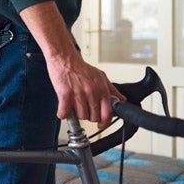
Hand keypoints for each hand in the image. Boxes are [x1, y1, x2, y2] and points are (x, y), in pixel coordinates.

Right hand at [19, 2, 124, 128]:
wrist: (65, 59)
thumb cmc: (80, 67)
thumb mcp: (101, 76)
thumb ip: (112, 90)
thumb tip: (120, 100)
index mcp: (102, 90)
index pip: (107, 113)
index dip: (105, 122)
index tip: (101, 124)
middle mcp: (92, 93)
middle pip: (93, 117)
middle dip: (88, 115)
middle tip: (84, 109)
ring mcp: (78, 95)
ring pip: (80, 116)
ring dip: (75, 113)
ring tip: (73, 105)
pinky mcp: (65, 95)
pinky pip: (64, 113)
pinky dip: (63, 114)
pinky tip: (63, 109)